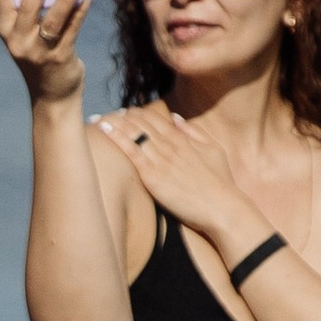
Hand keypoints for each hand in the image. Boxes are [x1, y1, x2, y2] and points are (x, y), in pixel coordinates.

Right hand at [0, 0, 89, 108]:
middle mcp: (17, 40)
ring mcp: (38, 51)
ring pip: (51, 18)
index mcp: (5, 28)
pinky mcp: (60, 58)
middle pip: (28, 3)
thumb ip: (34, 6)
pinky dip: (80, 9)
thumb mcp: (28, 31)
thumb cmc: (41, 53)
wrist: (52, 96)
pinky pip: (72, 29)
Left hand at [115, 106, 252, 250]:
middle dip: (121, 116)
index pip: (155, 119)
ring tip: (96, 119)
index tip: (123, 112)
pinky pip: (131, 152)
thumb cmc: (221, 184)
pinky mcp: (154, 176)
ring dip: (114, 123)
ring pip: (133, 133)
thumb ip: (193, 132)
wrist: (224, 208)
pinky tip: (104, 130)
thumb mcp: (213, 150)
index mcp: (183, 139)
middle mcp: (170, 145)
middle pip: (140, 123)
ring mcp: (161, 159)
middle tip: (103, 115)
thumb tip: (175, 117)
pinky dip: (117, 138)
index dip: (137, 114)